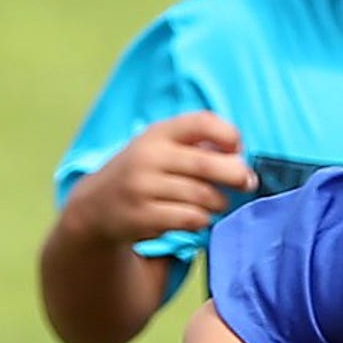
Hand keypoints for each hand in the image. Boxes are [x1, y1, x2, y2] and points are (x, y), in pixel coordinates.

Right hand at [61, 112, 255, 246]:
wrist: (95, 207)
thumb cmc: (145, 174)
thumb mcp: (162, 149)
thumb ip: (199, 147)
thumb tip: (241, 159)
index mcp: (157, 134)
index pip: (202, 122)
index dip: (229, 135)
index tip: (236, 149)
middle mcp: (147, 156)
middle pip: (209, 164)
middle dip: (237, 176)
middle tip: (246, 183)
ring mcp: (142, 187)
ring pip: (204, 196)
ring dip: (219, 202)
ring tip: (214, 202)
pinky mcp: (142, 217)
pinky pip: (192, 218)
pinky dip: (203, 220)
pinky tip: (196, 217)